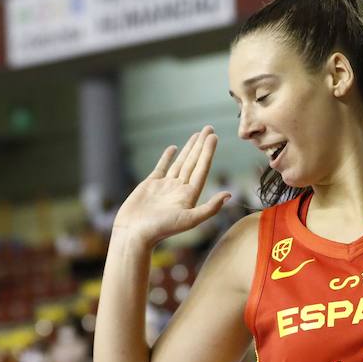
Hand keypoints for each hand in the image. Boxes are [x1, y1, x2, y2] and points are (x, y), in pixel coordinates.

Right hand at [112, 126, 231, 247]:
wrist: (133, 234)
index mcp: (190, 195)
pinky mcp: (151, 185)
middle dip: (202, 145)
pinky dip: (168, 157)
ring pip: (181, 162)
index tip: (214, 136)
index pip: (202, 168)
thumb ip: (210, 208)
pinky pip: (162, 167)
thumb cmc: (160, 230)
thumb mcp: (189, 220)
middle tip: (210, 128)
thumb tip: (229, 194)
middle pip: (194, 162)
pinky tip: (174, 148)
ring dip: (189, 149)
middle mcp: (180, 189)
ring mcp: (166, 186)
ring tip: (197, 134)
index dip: (208, 152)